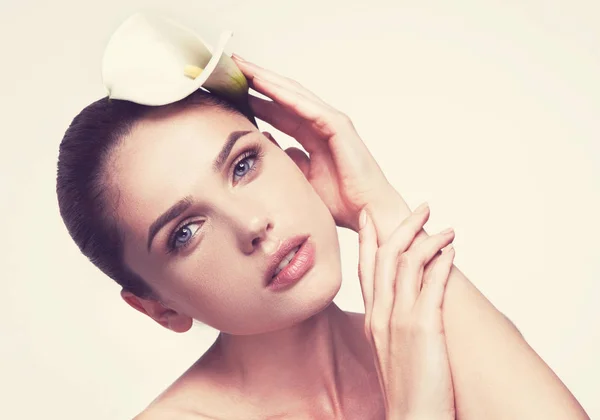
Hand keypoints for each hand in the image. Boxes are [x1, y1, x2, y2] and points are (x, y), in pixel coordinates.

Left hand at [232, 54, 392, 230]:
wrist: (367, 213)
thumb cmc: (342, 201)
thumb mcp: (301, 179)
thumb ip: (286, 160)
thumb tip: (266, 142)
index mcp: (313, 136)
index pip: (280, 111)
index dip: (257, 99)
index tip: (232, 90)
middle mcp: (322, 124)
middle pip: (285, 96)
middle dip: (259, 80)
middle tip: (233, 65)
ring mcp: (332, 123)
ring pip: (295, 95)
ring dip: (269, 80)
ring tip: (245, 68)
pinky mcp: (339, 127)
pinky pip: (309, 108)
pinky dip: (288, 96)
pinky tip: (267, 86)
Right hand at [358, 203, 455, 418]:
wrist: (411, 418)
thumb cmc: (406, 389)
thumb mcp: (390, 350)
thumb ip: (393, 323)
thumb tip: (408, 302)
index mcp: (371, 319)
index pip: (365, 268)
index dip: (367, 238)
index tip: (370, 216)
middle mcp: (380, 314)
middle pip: (384, 257)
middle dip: (402, 227)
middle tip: (421, 209)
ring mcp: (399, 320)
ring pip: (407, 264)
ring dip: (429, 240)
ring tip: (447, 228)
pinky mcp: (422, 327)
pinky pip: (432, 283)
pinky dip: (442, 262)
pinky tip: (452, 251)